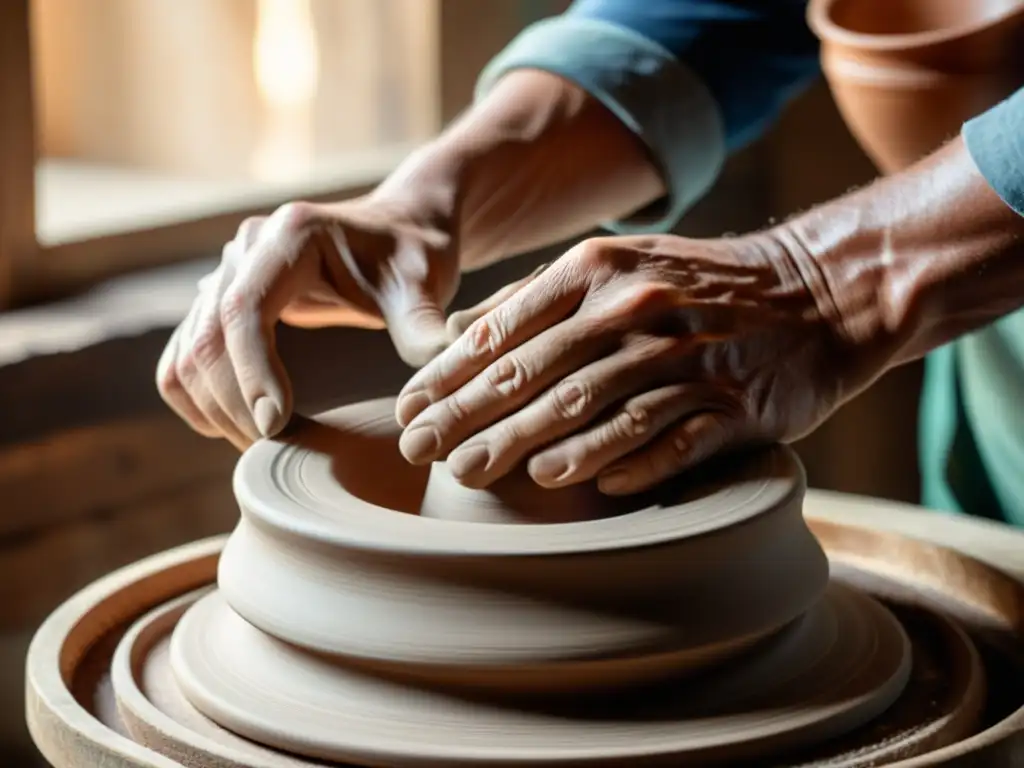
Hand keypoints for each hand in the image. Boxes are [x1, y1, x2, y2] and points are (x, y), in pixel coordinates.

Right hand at [157, 196, 458, 448]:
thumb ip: (424, 329)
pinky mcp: (219, 304)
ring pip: (187, 354)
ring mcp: (225, 276)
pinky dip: (199, 399)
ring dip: (213, 408)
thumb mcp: (425, 285)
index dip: (252, 373)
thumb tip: (429, 393)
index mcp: (290, 237)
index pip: (244, 309)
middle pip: (207, 338)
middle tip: (271, 452)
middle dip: (233, 404)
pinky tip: (236, 428)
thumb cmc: (413, 256)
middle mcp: (245, 251)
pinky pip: (184, 357)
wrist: (398, 233)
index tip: (275, 426)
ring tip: (259, 448)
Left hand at [394, 233, 874, 494]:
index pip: (506, 329)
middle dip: (469, 417)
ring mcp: (688, 357)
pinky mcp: (734, 404)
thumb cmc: (702, 284)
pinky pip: (671, 440)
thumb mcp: (621, 264)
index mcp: (600, 270)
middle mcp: (638, 309)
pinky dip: (625, 462)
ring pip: (594, 409)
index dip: (449, 375)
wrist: (820, 290)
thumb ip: (544, 296)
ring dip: (530, 445)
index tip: (409, 409)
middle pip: (537, 374)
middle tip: (421, 453)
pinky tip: (583, 484)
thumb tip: (464, 333)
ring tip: (479, 472)